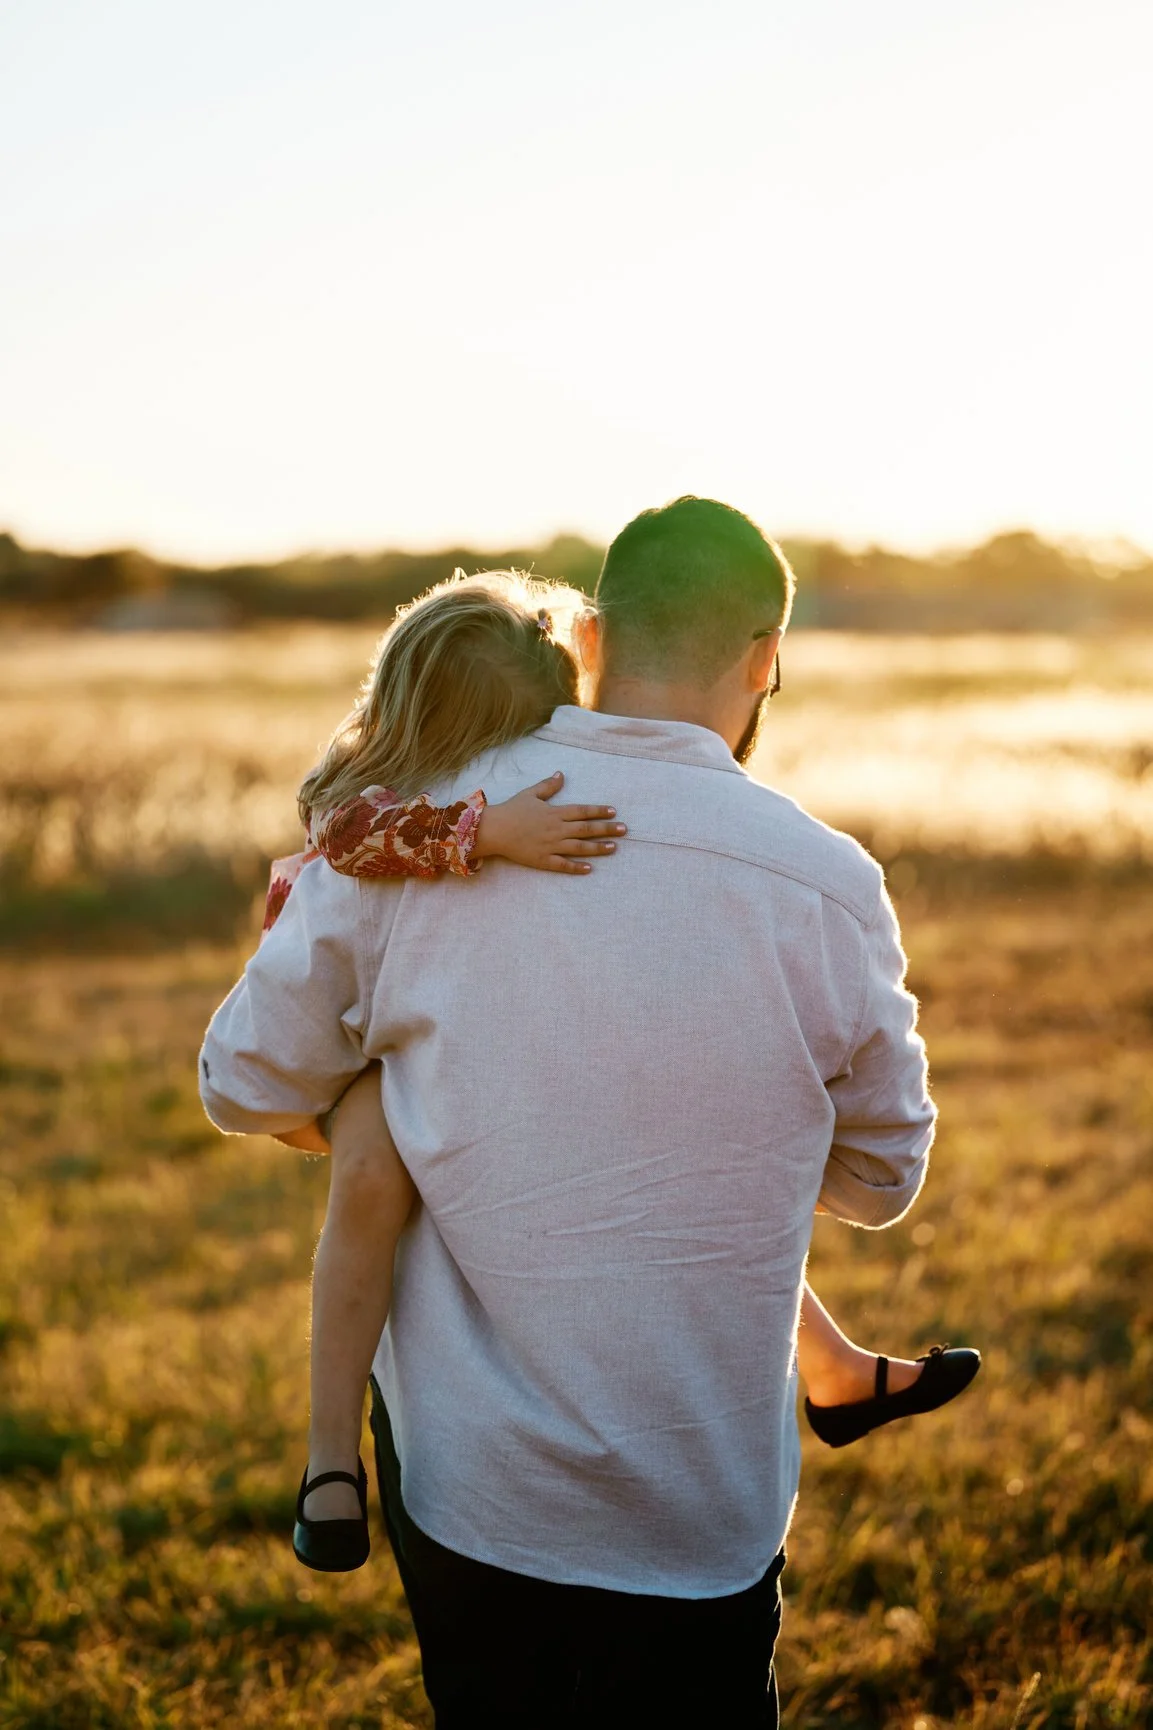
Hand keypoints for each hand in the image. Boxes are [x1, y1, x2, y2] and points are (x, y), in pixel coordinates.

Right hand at [473, 772, 626, 873]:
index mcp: (554, 812)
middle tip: (624, 830)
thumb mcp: (530, 794)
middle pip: (586, 829)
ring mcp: (550, 845)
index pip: (582, 811)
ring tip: (614, 848)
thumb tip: (561, 775)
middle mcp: (556, 829)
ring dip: (597, 848)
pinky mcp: (542, 859)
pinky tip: (589, 868)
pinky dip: (576, 867)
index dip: (598, 811)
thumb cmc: (511, 810)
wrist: (493, 829)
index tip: (614, 811)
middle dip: (606, 829)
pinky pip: (562, 864)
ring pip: (579, 847)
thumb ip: (548, 786)